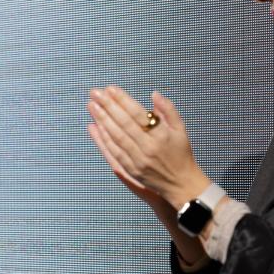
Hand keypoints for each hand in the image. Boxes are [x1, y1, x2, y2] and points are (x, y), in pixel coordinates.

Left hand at [86, 85, 209, 208]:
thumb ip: (169, 111)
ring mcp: (138, 159)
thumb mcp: (181, 130)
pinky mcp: (131, 169)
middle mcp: (149, 147)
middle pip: (124, 123)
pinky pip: (113, 151)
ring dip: (102, 120)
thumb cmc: (181, 154)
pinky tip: (95, 126)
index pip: (138, 114)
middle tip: (95, 93)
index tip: (110, 89)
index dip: (123, 100)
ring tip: (91, 105)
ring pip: (116, 137)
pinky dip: (103, 139)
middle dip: (108, 106)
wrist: (181, 184)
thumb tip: (154, 94)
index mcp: (162, 135)